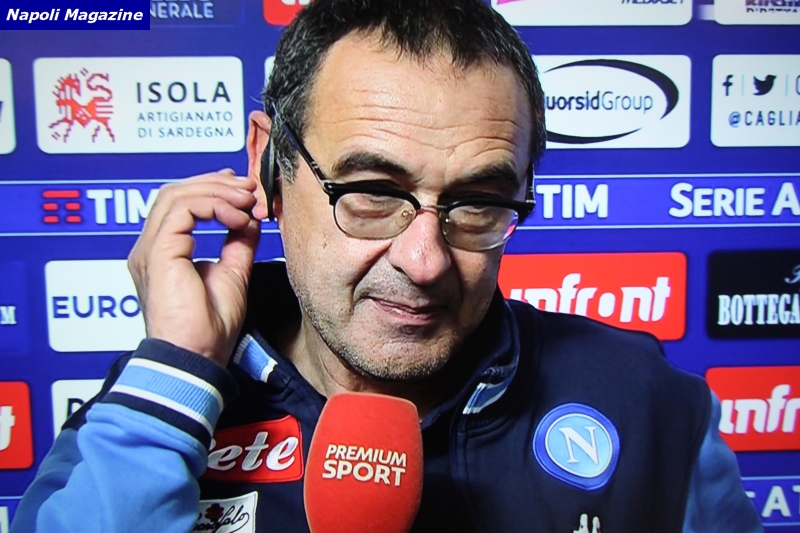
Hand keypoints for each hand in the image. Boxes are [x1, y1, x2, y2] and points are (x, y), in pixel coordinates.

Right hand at [128, 170, 263, 366]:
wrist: (196, 357)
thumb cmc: (208, 330)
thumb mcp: (233, 273)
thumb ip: (237, 242)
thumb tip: (249, 217)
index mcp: (163, 253)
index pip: (179, 204)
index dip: (210, 189)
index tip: (242, 189)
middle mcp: (150, 248)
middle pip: (175, 192)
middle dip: (215, 184)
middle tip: (248, 188)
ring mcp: (149, 249)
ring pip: (176, 195)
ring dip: (217, 192)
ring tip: (246, 202)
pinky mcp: (158, 252)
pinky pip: (181, 209)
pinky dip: (213, 206)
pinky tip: (236, 218)